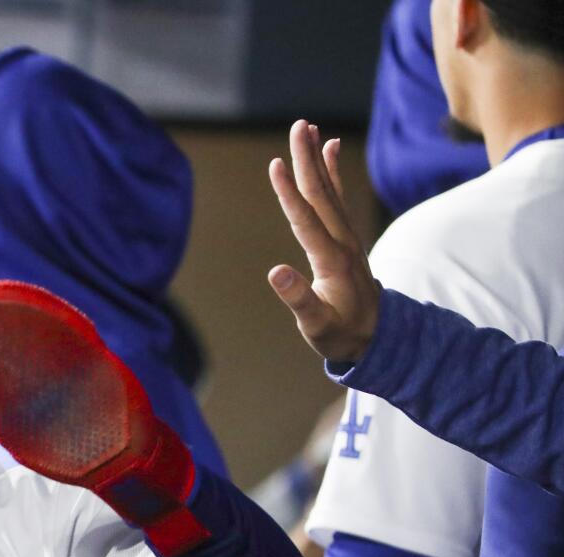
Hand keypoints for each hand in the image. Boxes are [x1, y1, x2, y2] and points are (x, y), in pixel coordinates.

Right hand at [268, 120, 380, 362]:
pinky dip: (332, 170)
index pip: (306, 219)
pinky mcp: (344, 235)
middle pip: (321, 193)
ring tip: (308, 128)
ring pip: (328, 189)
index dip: (289, 192)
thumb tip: (275, 272)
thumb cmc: (340, 333)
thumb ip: (299, 299)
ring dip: (317, 157)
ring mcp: (345, 236)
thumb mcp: (317, 325)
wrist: (375, 336)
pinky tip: (329, 148)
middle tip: (297, 126)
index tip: (275, 164)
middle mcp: (341, 241)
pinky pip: (337, 197)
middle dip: (306, 159)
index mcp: (331, 260)